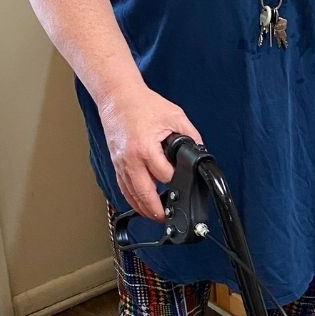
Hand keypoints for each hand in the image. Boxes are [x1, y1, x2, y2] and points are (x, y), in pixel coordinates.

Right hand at [97, 83, 201, 221]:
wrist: (117, 97)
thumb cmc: (143, 104)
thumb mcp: (175, 116)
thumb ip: (190, 135)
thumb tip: (199, 151)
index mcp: (145, 147)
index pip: (164, 175)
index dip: (176, 180)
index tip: (182, 182)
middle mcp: (130, 159)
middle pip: (143, 193)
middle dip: (155, 209)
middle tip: (166, 218)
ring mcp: (120, 162)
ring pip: (130, 193)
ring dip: (142, 207)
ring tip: (155, 216)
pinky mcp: (115, 162)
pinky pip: (122, 186)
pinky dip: (131, 198)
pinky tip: (139, 203)